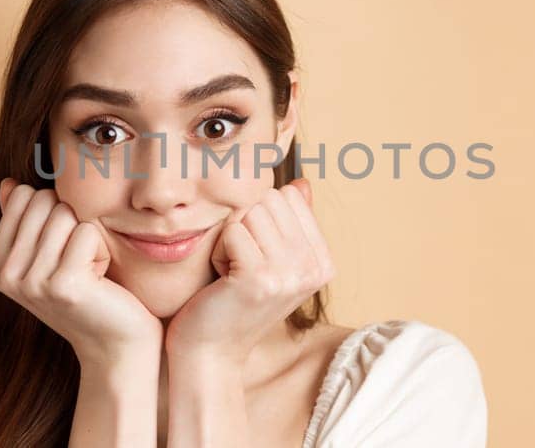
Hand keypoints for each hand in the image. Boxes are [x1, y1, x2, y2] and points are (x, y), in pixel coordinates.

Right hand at [0, 179, 162, 363]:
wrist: (114, 344)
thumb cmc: (86, 294)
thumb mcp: (46, 257)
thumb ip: (24, 221)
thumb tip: (9, 184)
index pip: (22, 195)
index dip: (52, 212)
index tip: (59, 250)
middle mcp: (6, 275)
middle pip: (44, 201)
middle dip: (70, 222)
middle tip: (77, 261)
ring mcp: (32, 282)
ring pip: (66, 214)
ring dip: (88, 238)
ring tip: (88, 271)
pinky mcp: (63, 285)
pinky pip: (86, 232)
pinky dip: (101, 250)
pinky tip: (99, 279)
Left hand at [164, 178, 334, 362]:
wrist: (211, 351)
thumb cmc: (234, 301)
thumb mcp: (271, 259)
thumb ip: (290, 221)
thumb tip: (302, 183)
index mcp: (323, 262)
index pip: (289, 197)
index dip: (261, 220)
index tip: (256, 258)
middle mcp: (314, 269)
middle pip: (269, 200)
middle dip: (244, 226)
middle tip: (241, 265)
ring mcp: (290, 274)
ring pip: (250, 212)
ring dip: (230, 239)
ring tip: (232, 272)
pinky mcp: (260, 278)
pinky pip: (232, 230)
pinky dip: (218, 251)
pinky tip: (223, 280)